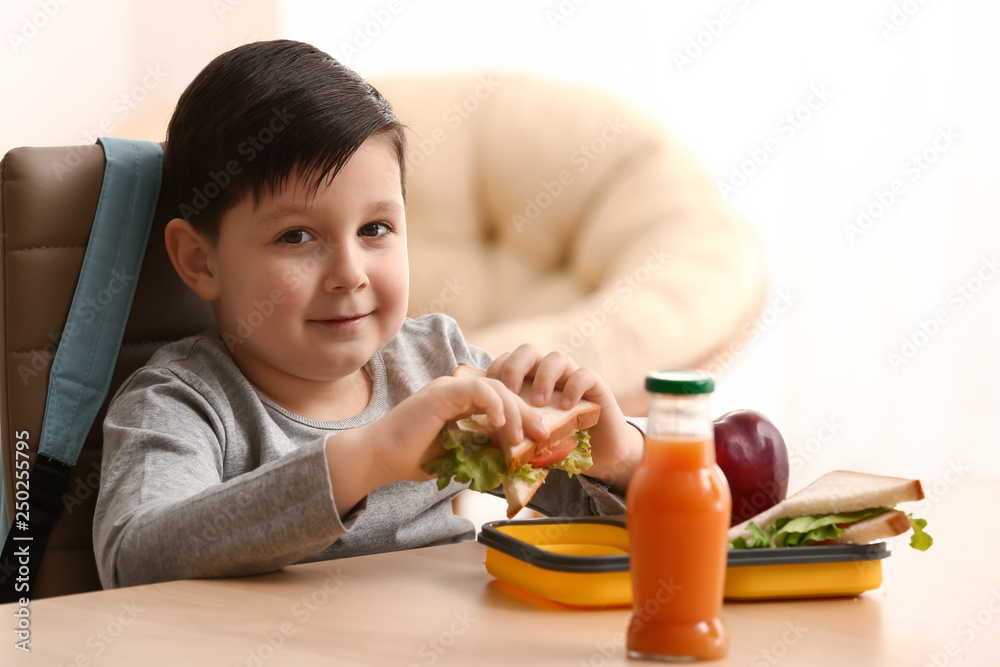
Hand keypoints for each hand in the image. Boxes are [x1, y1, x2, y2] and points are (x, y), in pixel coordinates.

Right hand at [324, 374, 551, 516]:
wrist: (378, 459)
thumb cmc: (412, 459)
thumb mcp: (458, 455)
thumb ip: (482, 450)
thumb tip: (513, 458)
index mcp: (459, 402)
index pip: (500, 400)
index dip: (522, 415)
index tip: (539, 436)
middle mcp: (455, 390)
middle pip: (503, 391)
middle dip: (527, 413)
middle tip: (543, 434)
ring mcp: (447, 389)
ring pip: (495, 388)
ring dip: (514, 412)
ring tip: (520, 438)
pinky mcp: (441, 393)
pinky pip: (477, 390)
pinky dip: (495, 405)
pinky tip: (501, 425)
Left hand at [486, 345, 642, 492]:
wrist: (602, 452)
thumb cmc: (562, 443)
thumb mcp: (532, 439)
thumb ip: (516, 434)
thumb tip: (491, 440)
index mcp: (529, 379)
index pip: (508, 360)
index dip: (497, 369)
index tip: (491, 391)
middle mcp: (550, 373)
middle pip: (528, 351)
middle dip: (515, 368)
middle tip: (510, 392)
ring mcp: (572, 376)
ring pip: (556, 358)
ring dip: (543, 377)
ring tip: (538, 402)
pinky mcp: (596, 386)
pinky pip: (584, 374)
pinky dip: (574, 386)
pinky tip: (566, 406)